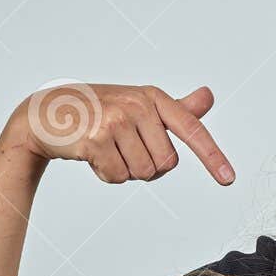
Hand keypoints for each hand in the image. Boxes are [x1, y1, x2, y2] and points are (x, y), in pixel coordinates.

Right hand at [9, 82, 234, 184]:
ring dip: (126, 170)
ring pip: (143, 173)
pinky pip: (118, 178)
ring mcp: (116, 120)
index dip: (212, 156)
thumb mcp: (140, 103)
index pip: (191, 129)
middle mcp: (137, 105)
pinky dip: (107, 174)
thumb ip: (176, 108)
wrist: (46, 113)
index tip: (229, 179)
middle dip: (148, 166)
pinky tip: (93, 155)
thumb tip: (208, 96)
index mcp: (153, 97)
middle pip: (167, 164)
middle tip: (124, 148)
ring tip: (107, 149)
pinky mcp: (95, 139)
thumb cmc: (99, 110)